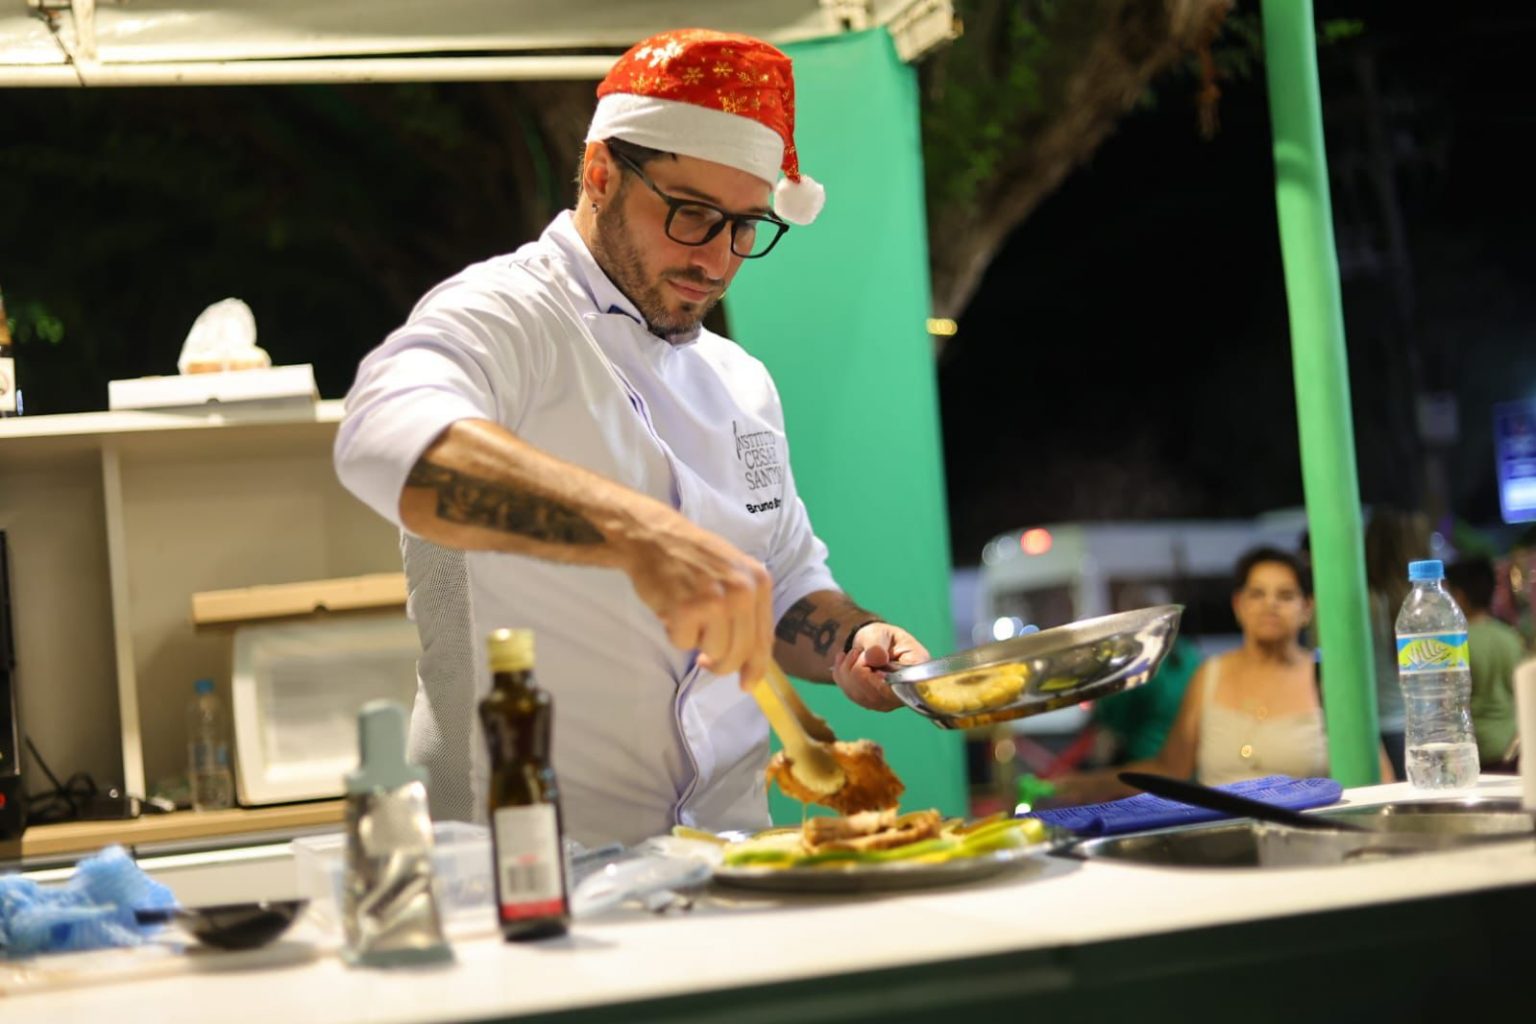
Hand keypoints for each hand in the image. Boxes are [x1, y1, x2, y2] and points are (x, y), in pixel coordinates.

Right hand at [622, 513, 773, 685]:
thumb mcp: (733, 574)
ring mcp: (716, 601)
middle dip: (720, 663)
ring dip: (696, 642)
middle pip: (739, 653)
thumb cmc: (693, 558)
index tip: (747, 684)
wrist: (655, 538)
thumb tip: (749, 660)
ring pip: (713, 652)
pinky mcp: (687, 609)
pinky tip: (672, 611)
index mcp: (759, 582)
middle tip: (704, 658)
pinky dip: (674, 633)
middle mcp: (743, 592)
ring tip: (687, 616)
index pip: (763, 639)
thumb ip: (746, 610)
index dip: (755, 668)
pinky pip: (684, 644)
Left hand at [831, 622, 928, 710]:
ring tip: (852, 653)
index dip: (878, 680)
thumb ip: (877, 645)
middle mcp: (907, 690)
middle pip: (878, 695)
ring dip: (848, 672)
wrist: (873, 642)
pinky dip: (842, 677)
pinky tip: (844, 661)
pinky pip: (852, 695)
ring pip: (862, 696)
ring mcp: (890, 700)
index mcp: (917, 667)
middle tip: (857, 651)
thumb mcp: (880, 633)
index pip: (902, 686)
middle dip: (858, 671)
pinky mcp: (873, 703)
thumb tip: (875, 658)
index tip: (866, 661)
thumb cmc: (882, 636)